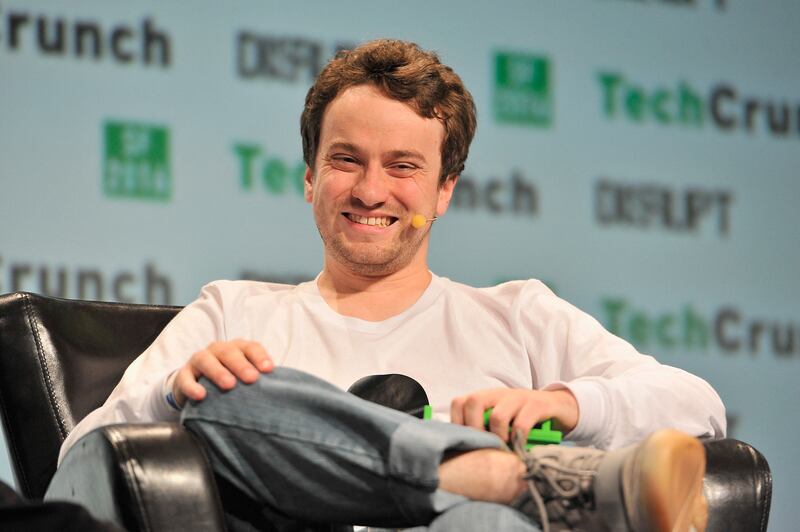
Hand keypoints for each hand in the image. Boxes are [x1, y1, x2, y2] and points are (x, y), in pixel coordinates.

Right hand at [172, 339, 272, 407]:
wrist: (196, 387)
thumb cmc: (229, 380)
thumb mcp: (244, 378)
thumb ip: (260, 379)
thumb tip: (282, 390)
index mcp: (237, 348)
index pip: (250, 347)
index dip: (260, 356)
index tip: (269, 369)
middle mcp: (218, 350)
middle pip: (229, 352)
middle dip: (241, 365)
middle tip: (252, 379)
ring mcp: (199, 360)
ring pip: (207, 361)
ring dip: (218, 372)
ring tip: (229, 385)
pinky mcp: (183, 375)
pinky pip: (185, 379)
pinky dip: (192, 386)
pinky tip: (201, 395)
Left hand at [450, 388, 577, 441]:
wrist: (560, 407)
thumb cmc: (526, 419)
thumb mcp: (504, 421)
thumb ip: (487, 427)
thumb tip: (465, 447)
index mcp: (488, 397)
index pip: (460, 402)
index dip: (457, 423)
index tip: (465, 441)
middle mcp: (500, 394)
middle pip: (474, 402)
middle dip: (475, 429)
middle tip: (484, 446)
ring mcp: (519, 398)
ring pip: (497, 415)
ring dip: (498, 437)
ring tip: (503, 450)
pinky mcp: (538, 405)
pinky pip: (523, 423)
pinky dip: (519, 439)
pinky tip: (521, 448)